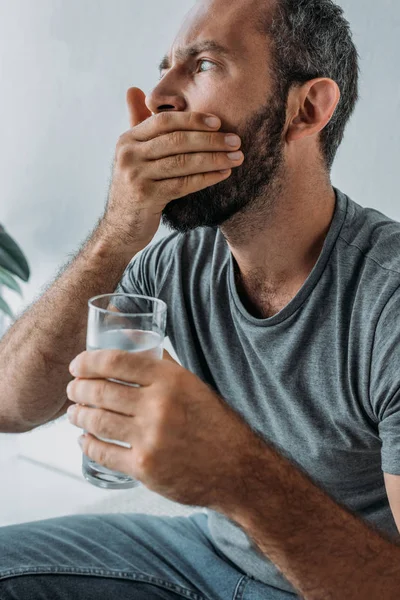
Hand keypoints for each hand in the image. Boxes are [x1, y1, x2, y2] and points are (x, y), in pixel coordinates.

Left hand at [66, 349, 256, 508]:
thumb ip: (162, 366)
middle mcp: (158, 405)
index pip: (116, 362)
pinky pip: (103, 452)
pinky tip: (85, 439)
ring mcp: (150, 438)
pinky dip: (88, 444)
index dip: (88, 362)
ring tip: (74, 413)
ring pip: (97, 421)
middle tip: (73, 390)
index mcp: (170, 379)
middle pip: (101, 391)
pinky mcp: (144, 467)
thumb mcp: (192, 385)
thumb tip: (133, 343)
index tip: (77, 365)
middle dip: (78, 389)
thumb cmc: (214, 423)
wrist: (237, 468)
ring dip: (78, 415)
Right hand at [103, 87, 243, 246]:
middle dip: (209, 139)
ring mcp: (136, 175)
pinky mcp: (146, 196)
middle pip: (176, 140)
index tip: (219, 122)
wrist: (120, 229)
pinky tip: (223, 174)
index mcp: (128, 140)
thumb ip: (137, 124)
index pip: (164, 121)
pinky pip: (183, 183)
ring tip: (236, 157)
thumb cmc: (134, 190)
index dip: (193, 120)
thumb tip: (134, 89)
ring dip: (213, 158)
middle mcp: (129, 154)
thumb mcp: (132, 155)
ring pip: (182, 161)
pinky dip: (206, 178)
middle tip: (235, 140)